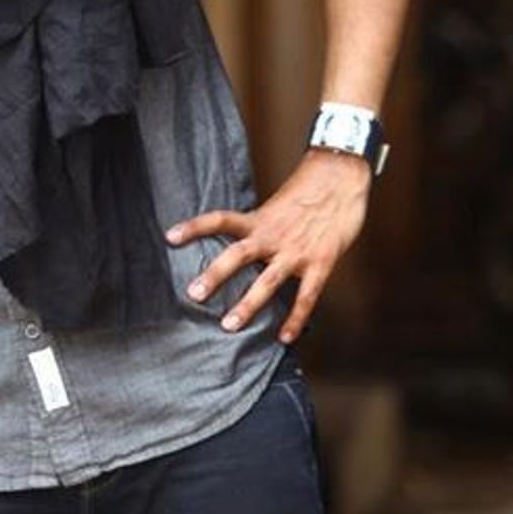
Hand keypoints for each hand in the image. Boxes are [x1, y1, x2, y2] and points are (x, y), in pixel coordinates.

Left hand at [165, 149, 371, 343]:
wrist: (342, 175)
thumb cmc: (309, 190)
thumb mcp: (276, 205)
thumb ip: (260, 227)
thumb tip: (240, 245)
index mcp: (260, 219)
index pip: (220, 220)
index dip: (194, 227)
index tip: (170, 236)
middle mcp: (273, 235)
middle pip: (238, 255)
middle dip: (215, 275)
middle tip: (193, 294)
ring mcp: (297, 251)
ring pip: (268, 281)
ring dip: (248, 305)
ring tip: (228, 326)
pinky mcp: (321, 262)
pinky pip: (307, 296)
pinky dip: (296, 319)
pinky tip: (284, 338)